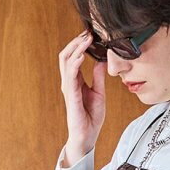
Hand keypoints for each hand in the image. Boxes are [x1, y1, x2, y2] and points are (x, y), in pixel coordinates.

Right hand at [59, 30, 105, 164]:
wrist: (87, 137)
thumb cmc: (91, 118)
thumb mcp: (99, 93)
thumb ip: (98, 77)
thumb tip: (102, 61)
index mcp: (75, 81)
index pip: (73, 57)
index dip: (80, 44)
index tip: (91, 34)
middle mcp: (68, 82)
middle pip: (66, 55)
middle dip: (76, 42)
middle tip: (88, 32)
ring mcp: (68, 89)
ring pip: (66, 61)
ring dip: (76, 48)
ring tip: (86, 39)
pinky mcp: (71, 96)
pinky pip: (70, 76)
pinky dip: (76, 63)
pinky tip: (83, 55)